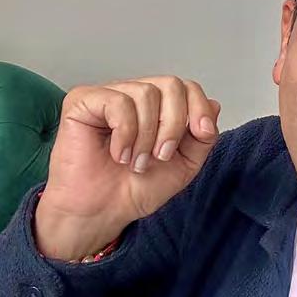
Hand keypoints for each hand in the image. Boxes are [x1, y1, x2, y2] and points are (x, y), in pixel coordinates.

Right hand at [34, 76, 219, 259]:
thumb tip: (214, 105)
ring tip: (136, 162)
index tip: (201, 134)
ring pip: (146, 93)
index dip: (198, 107)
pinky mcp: (83, 101)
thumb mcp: (185, 165)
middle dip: (174, 124)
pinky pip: (118, 102)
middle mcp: (134, 96)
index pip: (187, 87)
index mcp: (157, 107)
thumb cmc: (136, 189)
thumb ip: (203, 137)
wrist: (104, 212)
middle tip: (161, 156)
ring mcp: (108, 95)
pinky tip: (118, 154)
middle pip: (171, 85)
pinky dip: (125, 133)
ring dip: (147, 136)